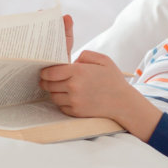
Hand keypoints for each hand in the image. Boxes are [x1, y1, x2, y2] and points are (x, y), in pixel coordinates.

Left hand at [40, 43, 159, 138]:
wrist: (123, 102)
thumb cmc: (113, 79)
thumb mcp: (103, 59)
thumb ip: (85, 55)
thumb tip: (71, 60)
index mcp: (78, 72)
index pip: (50, 72)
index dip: (45, 72)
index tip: (45, 72)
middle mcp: (74, 87)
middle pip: (49, 85)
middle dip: (47, 82)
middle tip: (48, 80)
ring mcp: (74, 101)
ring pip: (53, 97)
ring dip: (54, 92)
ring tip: (61, 88)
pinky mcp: (76, 112)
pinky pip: (61, 106)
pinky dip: (62, 102)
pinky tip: (70, 97)